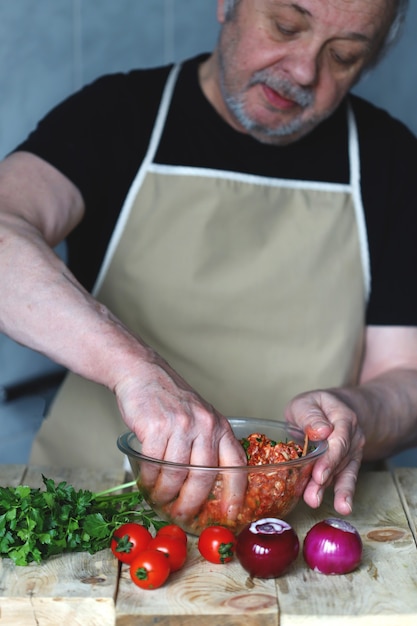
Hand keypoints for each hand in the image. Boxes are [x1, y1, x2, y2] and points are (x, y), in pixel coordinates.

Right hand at [113, 350, 247, 521]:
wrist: (143, 373)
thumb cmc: (171, 399)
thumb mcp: (200, 416)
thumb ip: (208, 443)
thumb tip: (210, 485)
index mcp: (219, 425)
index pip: (235, 463)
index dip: (236, 492)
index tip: (231, 513)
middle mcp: (204, 424)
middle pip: (203, 477)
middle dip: (192, 503)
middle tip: (183, 515)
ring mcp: (180, 425)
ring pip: (176, 474)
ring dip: (166, 493)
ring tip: (160, 499)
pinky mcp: (156, 426)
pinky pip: (154, 464)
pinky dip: (149, 479)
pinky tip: (147, 482)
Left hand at [284, 390, 364, 514]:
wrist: (331, 410)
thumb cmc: (314, 407)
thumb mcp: (306, 403)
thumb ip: (311, 416)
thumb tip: (322, 431)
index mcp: (343, 417)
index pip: (339, 440)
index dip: (330, 459)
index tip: (319, 474)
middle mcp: (353, 436)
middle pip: (340, 460)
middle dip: (325, 480)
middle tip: (312, 496)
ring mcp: (352, 451)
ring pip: (342, 472)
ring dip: (328, 490)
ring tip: (315, 502)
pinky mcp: (348, 464)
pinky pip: (346, 479)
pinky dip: (344, 493)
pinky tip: (343, 507)